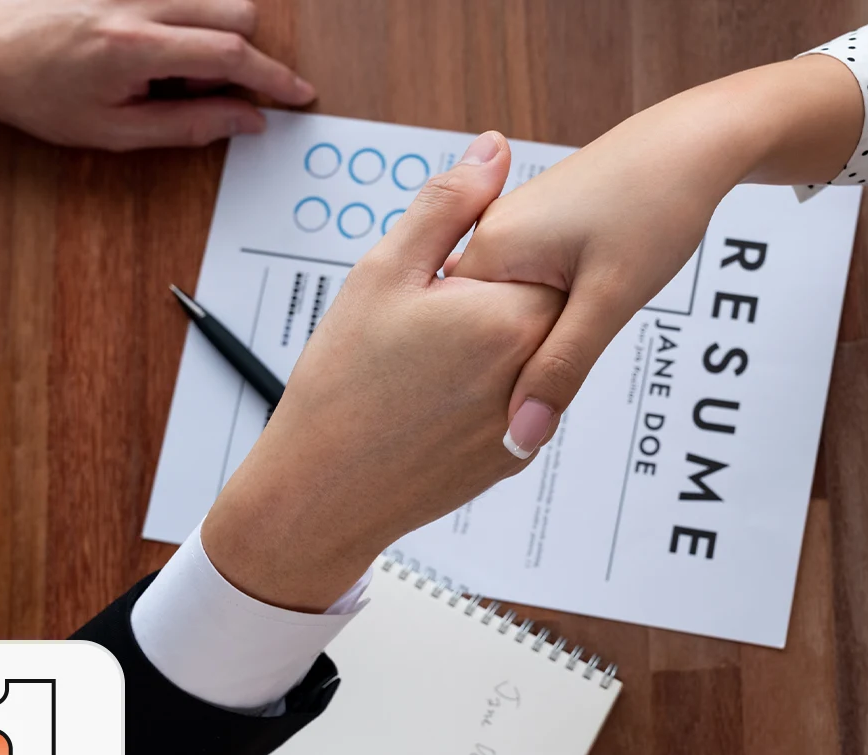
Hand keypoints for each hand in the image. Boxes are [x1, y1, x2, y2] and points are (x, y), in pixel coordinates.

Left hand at [0, 0, 316, 149]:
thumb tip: (248, 120)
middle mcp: (137, 2)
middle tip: (202, 87)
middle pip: (235, 12)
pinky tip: (157, 45)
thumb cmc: (42, 94)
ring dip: (214, 34)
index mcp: (133, 48)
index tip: (297, 93)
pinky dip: (189, 19)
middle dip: (241, 54)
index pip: (230, 54)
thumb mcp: (117, 131)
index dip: (274, 77)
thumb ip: (191, 126)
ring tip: (170, 66)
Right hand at [201, 132, 564, 610]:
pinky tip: (432, 396)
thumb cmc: (343, 385)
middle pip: (544, 305)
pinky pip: (516, 399)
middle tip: (430, 318)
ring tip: (425, 359)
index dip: (494, 255)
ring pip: (530, 354)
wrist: (322, 492)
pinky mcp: (514, 455)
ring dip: (492, 344)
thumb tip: (492, 150)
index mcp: (513, 319)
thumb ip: (448, 204)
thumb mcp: (385, 272)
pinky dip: (483, 388)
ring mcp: (530, 422)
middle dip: (497, 298)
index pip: (546, 255)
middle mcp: (536, 373)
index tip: (449, 274)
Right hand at [451, 55, 862, 455]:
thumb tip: (521, 436)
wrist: (694, 143)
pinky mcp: (537, 231)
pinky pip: (524, 291)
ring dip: (532, 342)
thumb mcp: (609, 299)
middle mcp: (489, 237)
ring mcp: (512, 231)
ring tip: (572, 345)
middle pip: (480, 331)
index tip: (513, 411)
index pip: (458, 343)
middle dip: (512, 366)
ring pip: (504, 314)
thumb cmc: (656, 206)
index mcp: (488, 251)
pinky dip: (547, 314)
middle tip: (552, 385)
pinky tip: (581, 314)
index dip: (489, 386)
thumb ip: (562, 368)